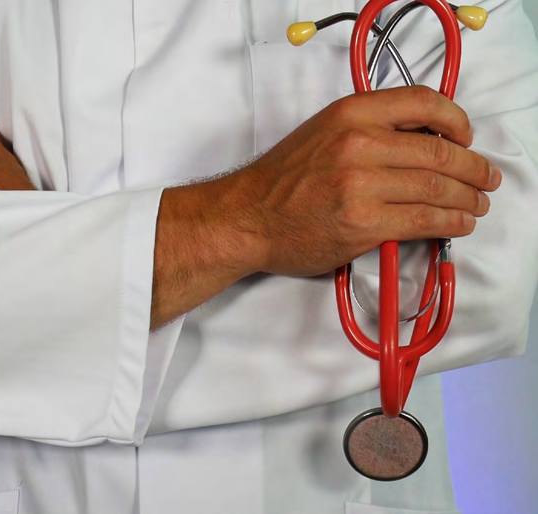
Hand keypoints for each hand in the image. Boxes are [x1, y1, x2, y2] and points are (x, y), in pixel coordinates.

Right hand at [231, 85, 500, 276]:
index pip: (423, 102)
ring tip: (477, 204)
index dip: (457, 120)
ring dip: (468, 198)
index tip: (466, 136)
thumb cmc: (281, 180)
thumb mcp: (322, 132)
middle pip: (440, 151)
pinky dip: (451, 222)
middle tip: (485, 178)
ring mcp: (362, 185)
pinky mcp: (364, 223)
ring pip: (437, 187)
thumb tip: (422, 141)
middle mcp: (359, 143)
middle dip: (474, 168)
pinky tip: (459, 223)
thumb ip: (368, 129)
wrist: (247, 217)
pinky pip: (424, 220)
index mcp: (350, 113)